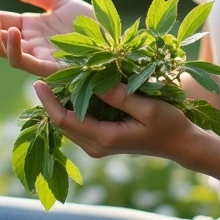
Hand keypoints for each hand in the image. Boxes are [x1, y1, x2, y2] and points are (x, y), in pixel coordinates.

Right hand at [0, 0, 92, 76]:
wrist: (113, 38)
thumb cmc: (90, 23)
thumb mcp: (60, 3)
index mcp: (28, 28)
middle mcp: (28, 43)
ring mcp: (37, 56)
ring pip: (3, 52)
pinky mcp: (48, 67)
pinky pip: (24, 63)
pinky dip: (14, 49)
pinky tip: (13, 32)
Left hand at [33, 80, 204, 164]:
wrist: (181, 143)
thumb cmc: (169, 124)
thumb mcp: (148, 107)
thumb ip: (120, 96)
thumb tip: (92, 78)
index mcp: (104, 138)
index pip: (65, 120)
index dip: (48, 101)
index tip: (38, 81)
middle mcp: (96, 146)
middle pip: (61, 123)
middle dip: (49, 101)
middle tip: (42, 74)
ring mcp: (98, 145)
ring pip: (68, 124)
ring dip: (59, 103)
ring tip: (52, 78)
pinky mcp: (102, 140)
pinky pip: (78, 123)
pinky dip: (71, 107)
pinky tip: (72, 89)